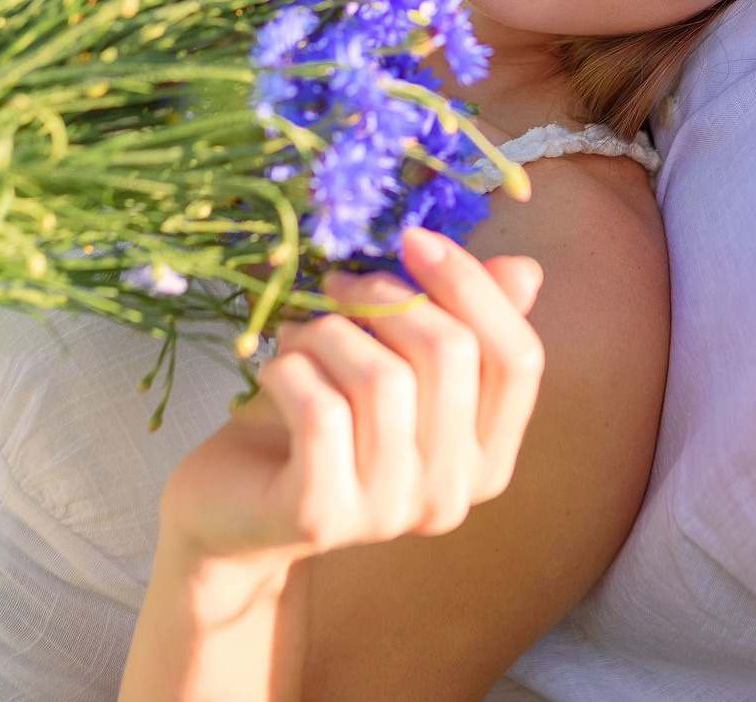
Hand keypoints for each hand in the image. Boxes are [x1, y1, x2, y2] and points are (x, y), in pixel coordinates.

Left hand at [159, 229, 547, 566]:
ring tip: (298, 336)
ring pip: (383, 378)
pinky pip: (322, 411)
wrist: (231, 504)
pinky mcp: (323, 516)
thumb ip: (460, 323)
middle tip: (336, 287)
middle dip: (385, 298)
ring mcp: (390, 513)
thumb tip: (524, 271)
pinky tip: (273, 374)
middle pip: (452, 356)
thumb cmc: (319, 418)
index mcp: (487, 458)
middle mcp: (451, 495)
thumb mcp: (392, 362)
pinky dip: (290, 371)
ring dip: (328, 333)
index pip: (518, 360)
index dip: (472, 286)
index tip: (413, 239)